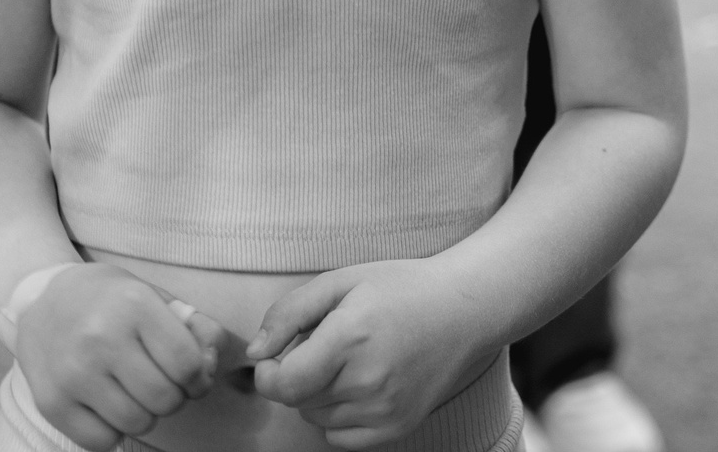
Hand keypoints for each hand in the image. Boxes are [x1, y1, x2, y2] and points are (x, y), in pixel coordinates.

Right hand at [17, 263, 234, 450]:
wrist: (41, 299)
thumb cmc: (109, 300)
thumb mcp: (153, 295)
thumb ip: (193, 325)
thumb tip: (212, 361)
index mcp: (134, 304)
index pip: (187, 364)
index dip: (199, 378)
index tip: (191, 376)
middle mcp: (101, 338)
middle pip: (165, 399)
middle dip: (173, 397)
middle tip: (160, 382)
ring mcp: (73, 373)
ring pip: (137, 423)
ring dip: (145, 415)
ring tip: (133, 392)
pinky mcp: (51, 402)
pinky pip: (102, 442)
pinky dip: (113, 430)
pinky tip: (108, 405)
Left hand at [249, 260, 496, 448]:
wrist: (462, 311)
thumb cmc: (400, 289)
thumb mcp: (341, 282)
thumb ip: (289, 313)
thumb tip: (255, 353)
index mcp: (350, 338)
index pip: (284, 385)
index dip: (267, 375)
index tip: (273, 358)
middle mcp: (368, 380)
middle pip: (298, 400)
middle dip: (296, 375)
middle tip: (323, 346)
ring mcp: (385, 409)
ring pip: (317, 417)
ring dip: (317, 394)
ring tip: (347, 361)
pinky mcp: (397, 427)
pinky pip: (340, 436)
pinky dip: (338, 416)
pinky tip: (358, 385)